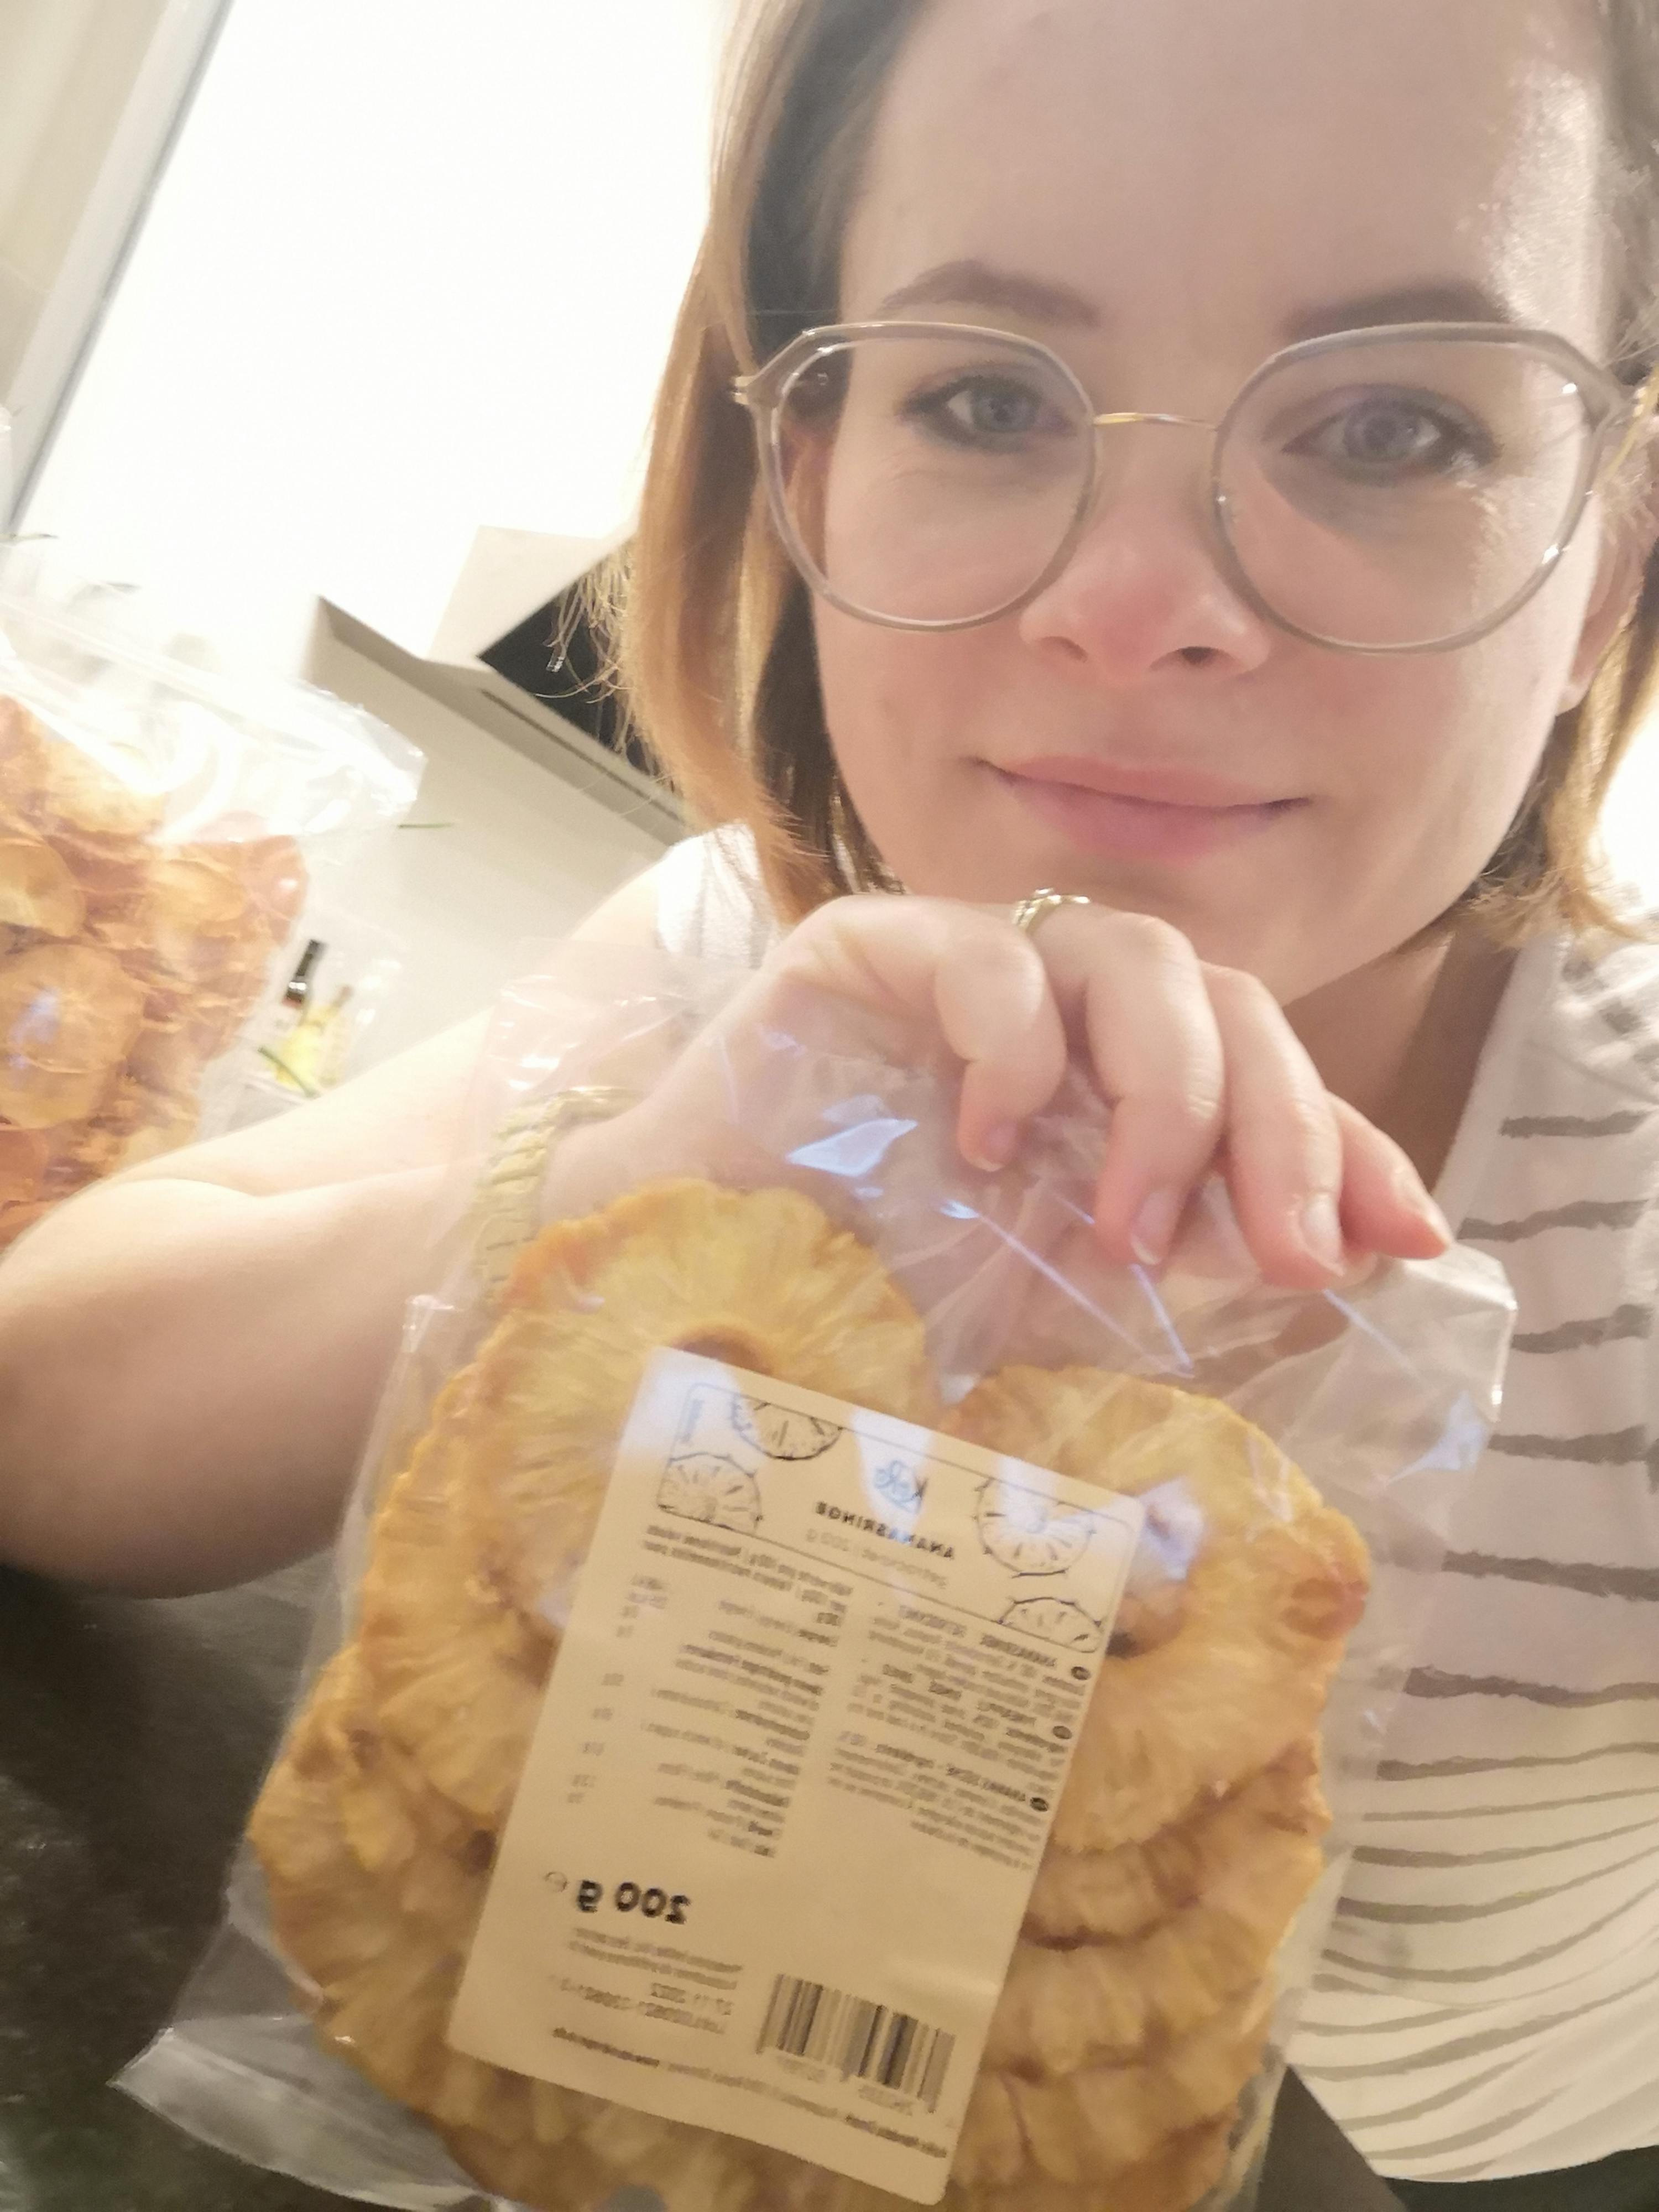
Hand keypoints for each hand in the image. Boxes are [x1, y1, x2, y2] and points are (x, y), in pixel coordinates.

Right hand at [745, 894, 1448, 1288]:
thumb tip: (1349, 1250)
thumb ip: (1190, 1252)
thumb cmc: (876, 1287)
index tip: (1405, 1234)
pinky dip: (1016, 1045)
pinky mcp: (875, 945)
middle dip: (1278, 1129)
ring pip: (1133, 952)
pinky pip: (988, 950)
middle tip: (1279, 1253)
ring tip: (1119, 1223)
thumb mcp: (1069, 1293)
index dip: (1346, 1140)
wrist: (703, 1281)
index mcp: (1118, 1083)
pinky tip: (987, 1144)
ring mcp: (976, 969)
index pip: (1269, 1074)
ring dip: (1165, 1092)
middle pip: (1229, 1001)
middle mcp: (1067, 1013)